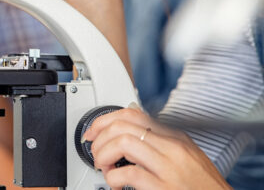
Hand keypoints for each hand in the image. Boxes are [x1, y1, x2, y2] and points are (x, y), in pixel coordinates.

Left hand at [83, 107, 231, 189]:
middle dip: (100, 136)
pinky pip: (129, 174)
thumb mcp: (186, 156)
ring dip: (104, 155)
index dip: (104, 120)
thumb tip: (127, 132)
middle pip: (123, 125)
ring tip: (104, 167)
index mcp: (176, 137)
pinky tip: (115, 184)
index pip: (132, 114)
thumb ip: (160, 142)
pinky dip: (113, 178)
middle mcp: (173, 148)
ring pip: (123, 143)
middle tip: (95, 151)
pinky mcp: (164, 188)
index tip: (93, 131)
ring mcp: (169, 168)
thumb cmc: (203, 187)